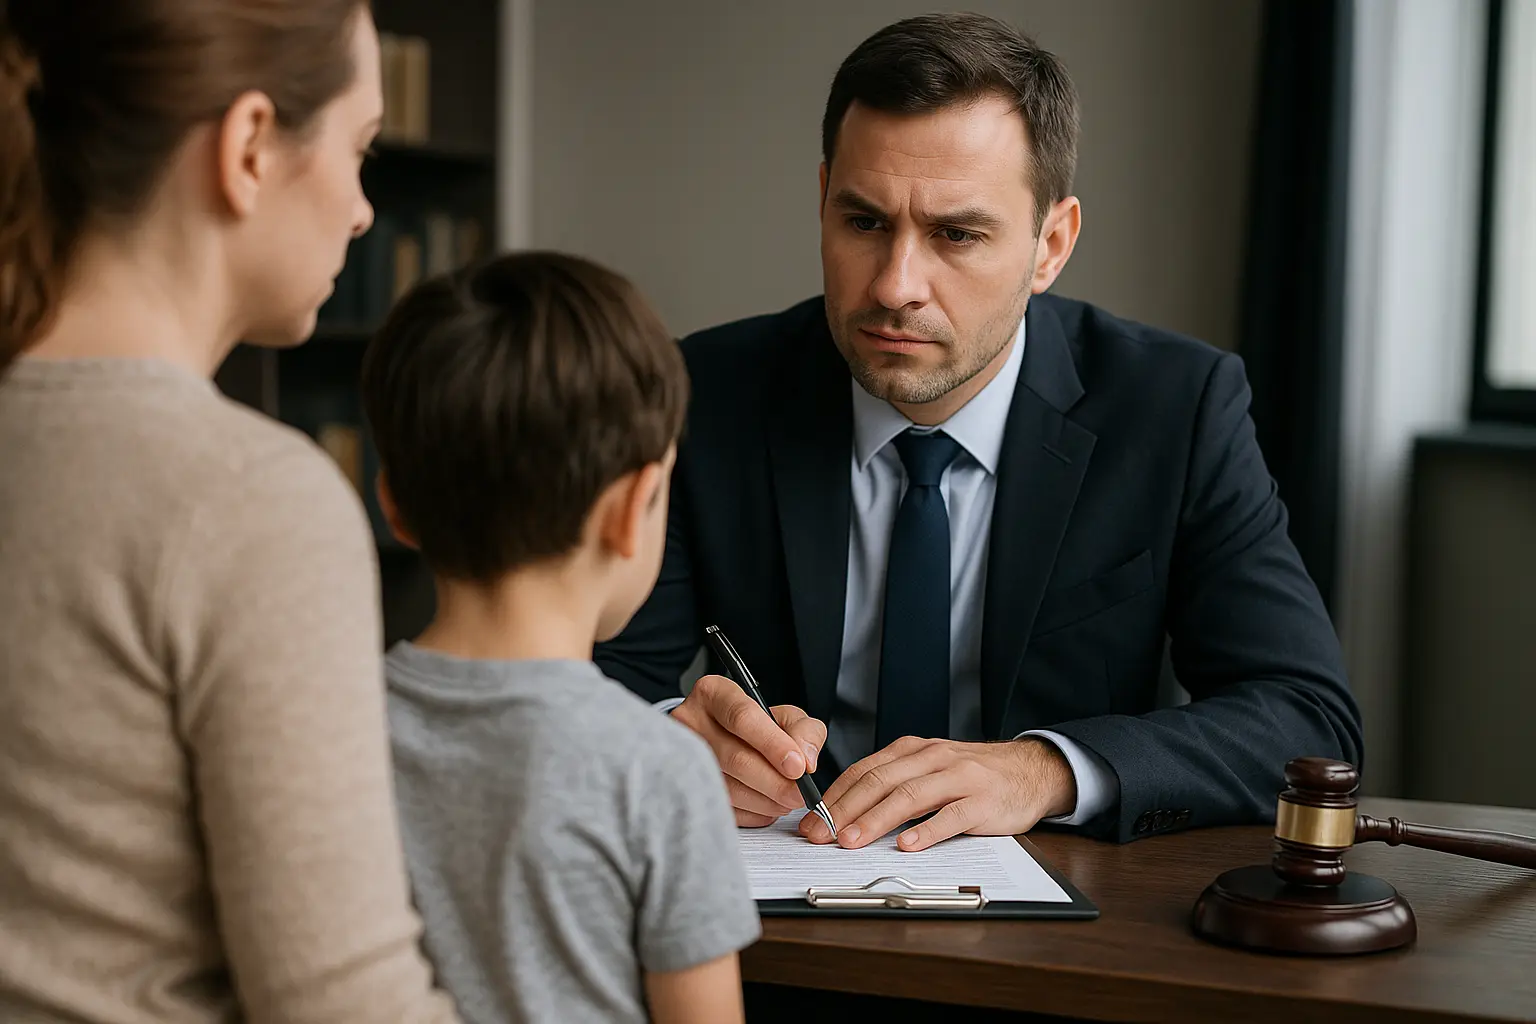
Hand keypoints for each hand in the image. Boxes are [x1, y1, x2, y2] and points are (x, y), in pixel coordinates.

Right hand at [672, 674, 826, 827]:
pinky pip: (724, 809)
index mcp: (714, 693)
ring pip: (730, 788)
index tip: (798, 767)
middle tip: (799, 794)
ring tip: (785, 800)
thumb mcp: (783, 716)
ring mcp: (682, 757)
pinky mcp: (685, 787)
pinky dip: (752, 813)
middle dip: (775, 782)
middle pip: (736, 758)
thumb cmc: (754, 727)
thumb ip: (804, 731)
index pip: (742, 717)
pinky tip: (765, 806)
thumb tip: (806, 761)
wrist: (717, 738)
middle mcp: (691, 721)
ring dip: (766, 801)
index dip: (773, 745)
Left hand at [798, 736, 1074, 850]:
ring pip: (910, 796)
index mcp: (913, 750)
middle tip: (821, 834)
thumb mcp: (929, 768)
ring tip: (851, 840)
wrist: (1030, 770)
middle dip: (845, 809)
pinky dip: (927, 830)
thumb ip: (895, 783)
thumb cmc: (972, 776)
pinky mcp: (984, 800)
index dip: (835, 795)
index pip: (865, 770)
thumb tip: (846, 812)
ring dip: (876, 819)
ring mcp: (960, 777)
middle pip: (880, 781)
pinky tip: (907, 844)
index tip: (812, 819)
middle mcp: (932, 758)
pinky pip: (952, 816)